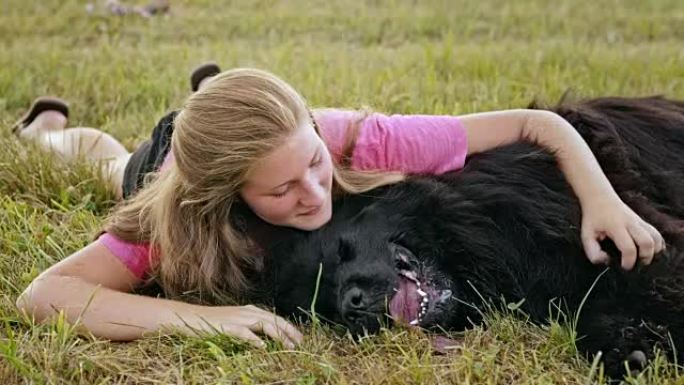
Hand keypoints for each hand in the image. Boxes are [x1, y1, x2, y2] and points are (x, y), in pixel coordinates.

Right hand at [176, 304, 302, 348]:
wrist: (190, 317)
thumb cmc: (213, 322)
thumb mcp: (235, 321)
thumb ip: (250, 325)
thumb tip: (265, 337)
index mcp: (251, 310)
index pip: (275, 318)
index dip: (289, 327)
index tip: (300, 338)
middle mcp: (248, 312)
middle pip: (274, 320)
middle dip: (289, 332)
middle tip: (301, 344)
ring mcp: (238, 318)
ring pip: (264, 325)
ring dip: (278, 336)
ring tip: (289, 347)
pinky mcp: (227, 327)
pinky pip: (244, 333)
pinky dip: (255, 340)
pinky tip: (263, 347)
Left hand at [581, 195, 664, 269]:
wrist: (600, 198)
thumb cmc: (592, 218)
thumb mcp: (586, 235)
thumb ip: (592, 252)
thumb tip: (606, 261)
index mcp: (616, 226)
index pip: (629, 248)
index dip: (629, 261)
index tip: (624, 267)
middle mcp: (631, 223)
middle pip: (648, 243)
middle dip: (645, 258)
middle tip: (636, 264)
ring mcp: (639, 221)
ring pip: (656, 238)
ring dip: (653, 251)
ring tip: (642, 258)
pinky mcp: (643, 221)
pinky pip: (657, 234)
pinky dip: (657, 244)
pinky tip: (648, 250)